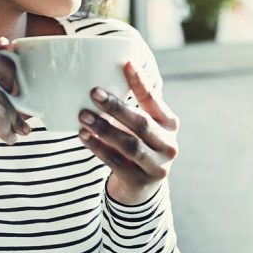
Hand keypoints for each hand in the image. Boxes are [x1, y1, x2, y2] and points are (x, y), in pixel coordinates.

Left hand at [78, 61, 179, 205]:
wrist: (141, 188)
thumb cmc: (138, 146)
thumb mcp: (142, 126)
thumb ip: (133, 105)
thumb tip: (107, 71)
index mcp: (169, 124)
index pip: (154, 100)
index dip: (140, 82)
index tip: (125, 63)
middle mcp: (168, 144)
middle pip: (141, 123)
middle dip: (116, 107)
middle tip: (94, 93)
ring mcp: (157, 166)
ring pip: (129, 145)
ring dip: (104, 129)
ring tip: (83, 116)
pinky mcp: (140, 182)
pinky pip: (116, 163)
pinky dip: (99, 148)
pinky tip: (84, 137)